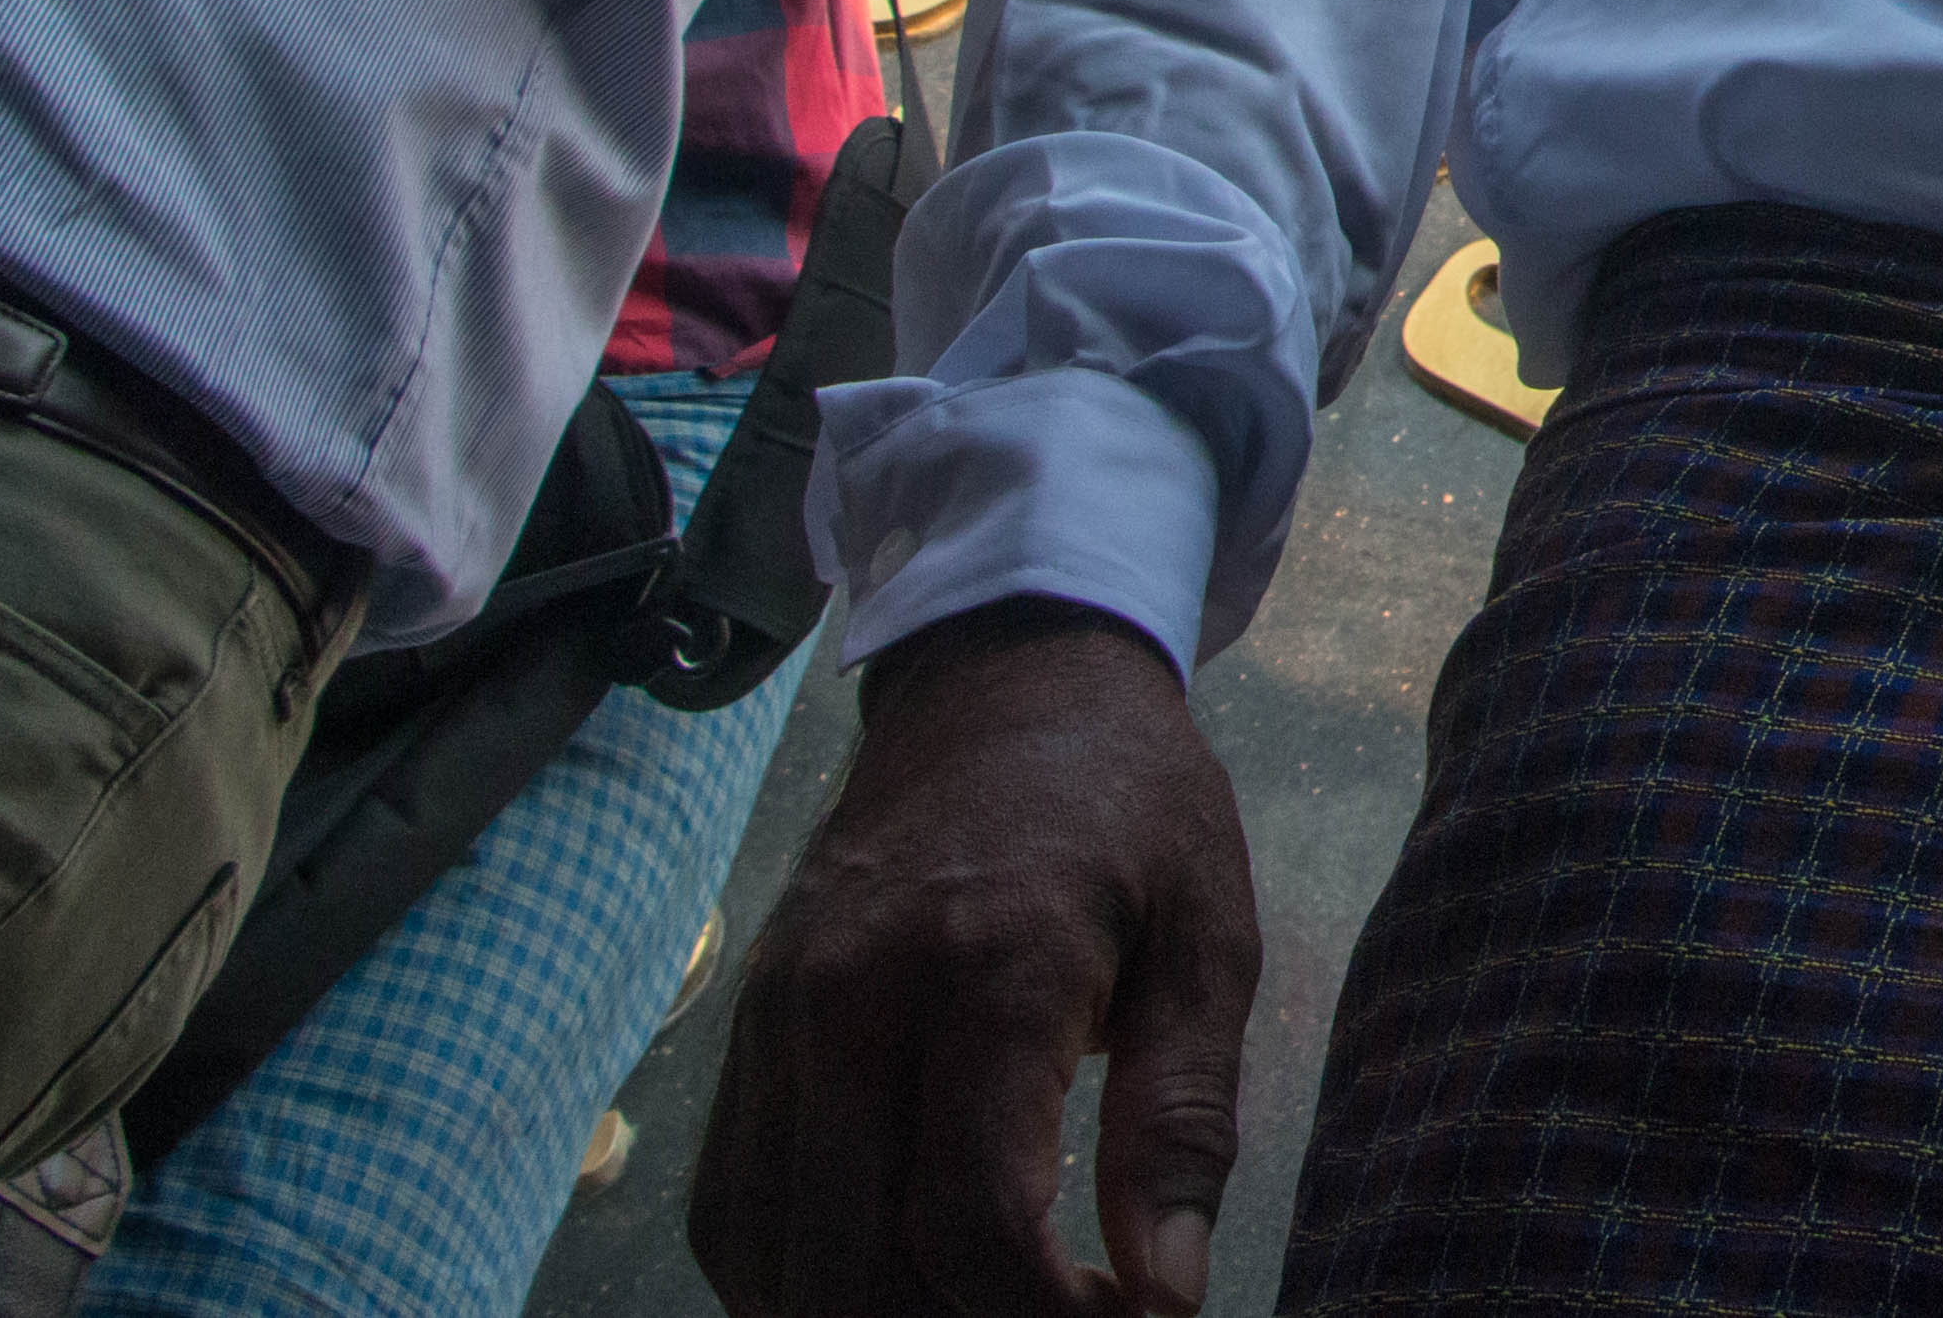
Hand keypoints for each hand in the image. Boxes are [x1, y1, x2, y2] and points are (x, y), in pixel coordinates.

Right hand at [692, 599, 1260, 1317]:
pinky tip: (895, 1279)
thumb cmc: (1131, 813)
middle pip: (858, 1269)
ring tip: (986, 1303)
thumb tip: (1165, 1296)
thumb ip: (1183, 1121)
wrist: (1002, 687)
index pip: (976, 1222)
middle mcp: (854, 1000)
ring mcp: (777, 1019)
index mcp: (992, 968)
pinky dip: (799, 1282)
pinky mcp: (742, 1034)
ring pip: (776, 1263)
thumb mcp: (1211, 939)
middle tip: (1060, 1316)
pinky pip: (731, 1213)